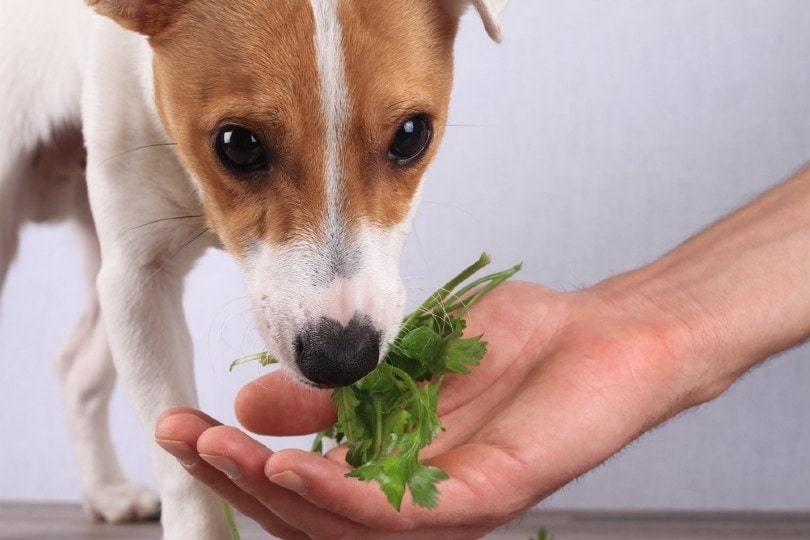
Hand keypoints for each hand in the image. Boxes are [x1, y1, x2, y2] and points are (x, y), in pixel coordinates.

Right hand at [156, 280, 698, 538]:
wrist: (601, 333)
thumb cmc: (512, 346)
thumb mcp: (398, 361)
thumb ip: (330, 393)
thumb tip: (249, 404)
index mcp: (387, 469)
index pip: (297, 484)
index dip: (235, 460)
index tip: (182, 420)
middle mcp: (410, 499)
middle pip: (305, 515)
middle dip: (237, 479)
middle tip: (185, 439)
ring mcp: (446, 507)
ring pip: (340, 526)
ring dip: (273, 491)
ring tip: (221, 452)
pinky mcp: (484, 499)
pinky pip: (399, 516)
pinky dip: (338, 497)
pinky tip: (292, 469)